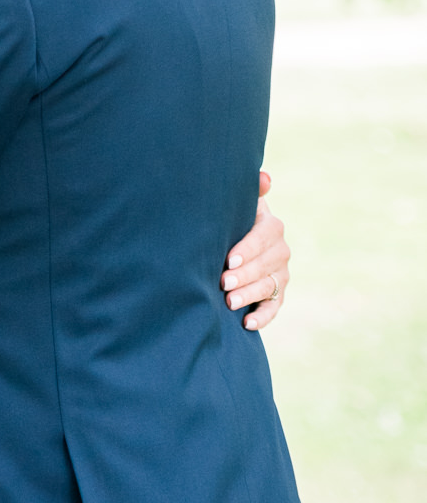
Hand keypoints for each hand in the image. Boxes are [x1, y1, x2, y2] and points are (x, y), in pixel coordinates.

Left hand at [221, 170, 288, 331]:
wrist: (232, 244)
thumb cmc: (230, 219)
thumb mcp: (238, 204)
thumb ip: (251, 191)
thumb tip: (265, 178)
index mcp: (270, 225)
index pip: (264, 236)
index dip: (248, 248)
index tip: (229, 259)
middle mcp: (280, 249)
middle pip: (267, 264)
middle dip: (245, 274)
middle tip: (223, 282)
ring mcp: (280, 273)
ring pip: (269, 286)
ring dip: (250, 295)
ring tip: (229, 302)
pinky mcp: (277, 294)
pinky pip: (274, 307)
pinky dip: (263, 317)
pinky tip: (247, 324)